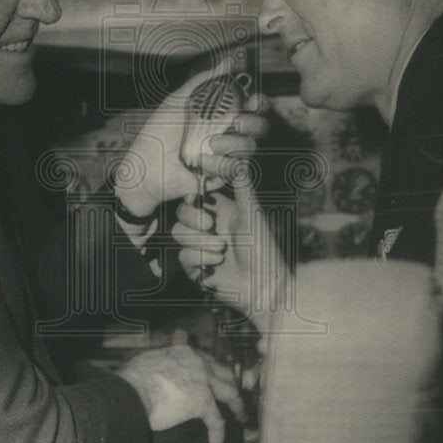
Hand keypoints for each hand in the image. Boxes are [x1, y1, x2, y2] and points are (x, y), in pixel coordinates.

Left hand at [114, 59, 268, 217]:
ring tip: (211, 144)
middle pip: (259, 127)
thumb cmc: (158, 134)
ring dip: (233, 143)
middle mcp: (227, 134)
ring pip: (250, 147)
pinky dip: (219, 163)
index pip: (250, 107)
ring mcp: (225, 156)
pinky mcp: (221, 175)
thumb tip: (228, 62)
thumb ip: (202, 82)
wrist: (146, 167)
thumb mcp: (177, 102)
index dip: (258, 103)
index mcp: (219, 115)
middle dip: (251, 123)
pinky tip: (201, 163)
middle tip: (236, 123)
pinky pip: (235, 168)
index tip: (253, 100)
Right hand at [115, 335, 243, 442]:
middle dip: (231, 385)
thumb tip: (153, 371)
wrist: (128, 392)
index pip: (206, 360)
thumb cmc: (129, 380)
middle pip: (224, 373)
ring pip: (230, 393)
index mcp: (184, 352)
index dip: (214, 371)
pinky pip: (216, 422)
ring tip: (240, 418)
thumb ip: (158, 364)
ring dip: (237, 407)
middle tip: (234, 397)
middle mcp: (198, 363)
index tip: (216, 379)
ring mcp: (203, 382)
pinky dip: (217, 438)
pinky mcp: (202, 403)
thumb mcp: (146, 361)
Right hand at [172, 184, 288, 338]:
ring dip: (199, 241)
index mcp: (220, 210)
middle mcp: (208, 227)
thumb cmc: (263, 248)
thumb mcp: (252, 210)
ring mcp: (199, 247)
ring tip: (222, 249)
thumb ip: (241, 181)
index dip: (192, 195)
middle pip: (181, 213)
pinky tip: (216, 263)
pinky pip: (182, 256)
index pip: (194, 195)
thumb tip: (230, 156)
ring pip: (178, 234)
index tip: (199, 195)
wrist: (264, 285)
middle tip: (212, 225)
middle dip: (193, 218)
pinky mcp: (194, 267)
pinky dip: (199, 258)